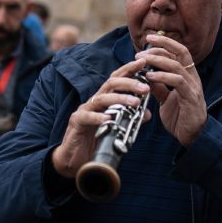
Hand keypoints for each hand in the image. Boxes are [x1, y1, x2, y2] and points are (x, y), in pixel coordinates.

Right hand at [51, 61, 149, 177]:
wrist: (74, 160)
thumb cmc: (95, 141)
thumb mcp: (116, 128)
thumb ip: (130, 119)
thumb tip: (147, 114)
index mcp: (104, 100)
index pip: (117, 79)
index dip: (129, 69)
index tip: (143, 62)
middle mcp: (94, 101)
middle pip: (111, 84)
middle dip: (129, 83)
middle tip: (145, 87)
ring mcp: (84, 110)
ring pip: (102, 99)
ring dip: (120, 99)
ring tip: (135, 103)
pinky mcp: (76, 123)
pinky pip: (87, 117)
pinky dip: (98, 117)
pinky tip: (109, 119)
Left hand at [141, 32, 206, 146]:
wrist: (191, 137)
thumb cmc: (179, 117)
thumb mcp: (165, 99)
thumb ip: (158, 85)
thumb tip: (145, 73)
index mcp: (188, 76)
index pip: (180, 51)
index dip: (165, 42)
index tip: (149, 38)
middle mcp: (193, 78)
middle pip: (180, 53)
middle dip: (160, 47)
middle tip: (141, 52)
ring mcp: (193, 87)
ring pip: (177, 65)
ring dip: (158, 61)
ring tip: (142, 61)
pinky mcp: (190, 98)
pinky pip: (177, 82)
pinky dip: (163, 76)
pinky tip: (150, 76)